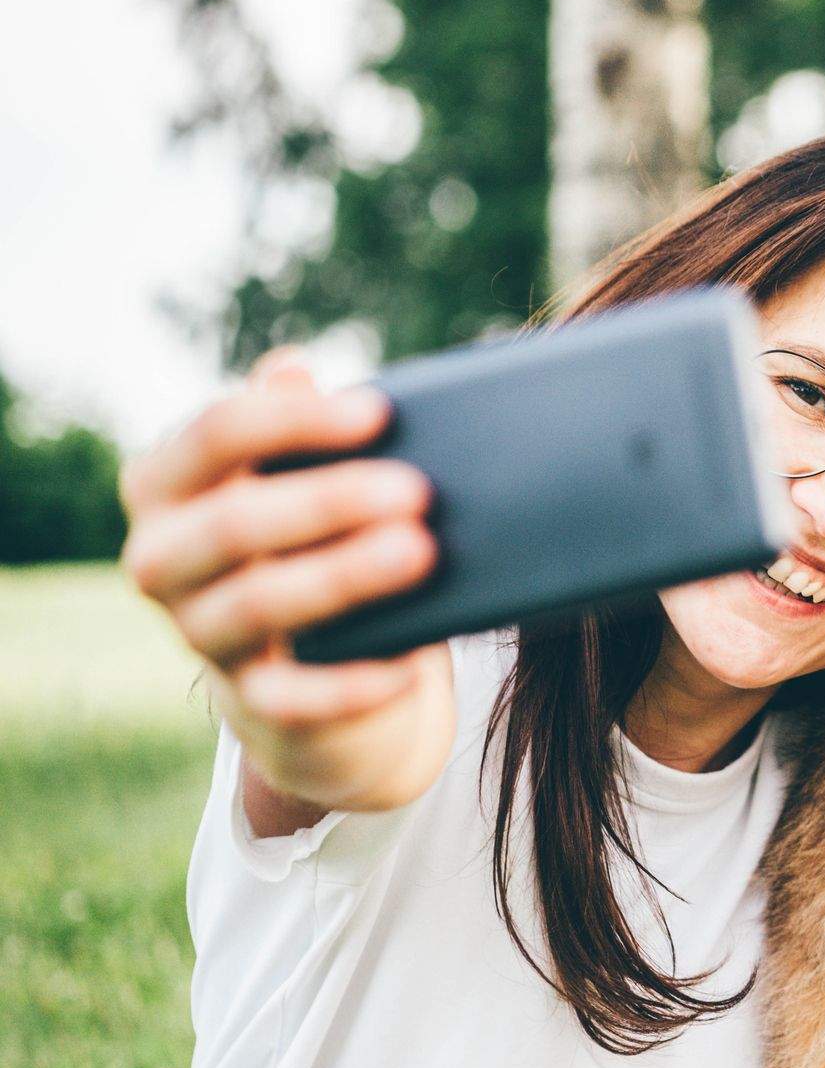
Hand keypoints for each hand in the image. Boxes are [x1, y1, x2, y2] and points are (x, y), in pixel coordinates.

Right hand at [119, 349, 447, 805]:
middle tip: (417, 491)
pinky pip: (290, 697)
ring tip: (420, 552)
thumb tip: (290, 368)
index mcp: (166, 485)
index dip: (295, 420)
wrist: (308, 653)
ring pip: (259, 604)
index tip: (379, 412)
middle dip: (328, 502)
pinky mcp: (245, 699)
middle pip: (235, 522)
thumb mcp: (290, 472)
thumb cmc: (305, 532)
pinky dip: (349, 684)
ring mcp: (197, 633)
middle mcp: (161, 559)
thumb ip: (289, 421)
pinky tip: (406, 667)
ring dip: (344, 577)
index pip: (215, 434)